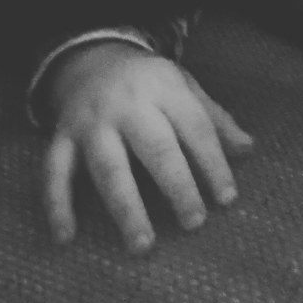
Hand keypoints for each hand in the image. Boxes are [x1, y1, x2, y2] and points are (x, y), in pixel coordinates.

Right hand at [43, 43, 252, 252]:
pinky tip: (66, 237)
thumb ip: (214, 119)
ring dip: (126, 208)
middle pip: (155, 147)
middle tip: (194, 222)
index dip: (213, 164)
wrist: (91, 58)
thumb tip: (248, 150)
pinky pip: (54, 172)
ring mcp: (91, 122)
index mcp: (163, 89)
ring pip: (108, 167)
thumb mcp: (183, 88)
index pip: (194, 128)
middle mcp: (127, 105)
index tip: (227, 200)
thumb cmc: (147, 83)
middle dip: (176, 186)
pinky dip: (57, 205)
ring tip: (143, 244)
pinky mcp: (61, 137)